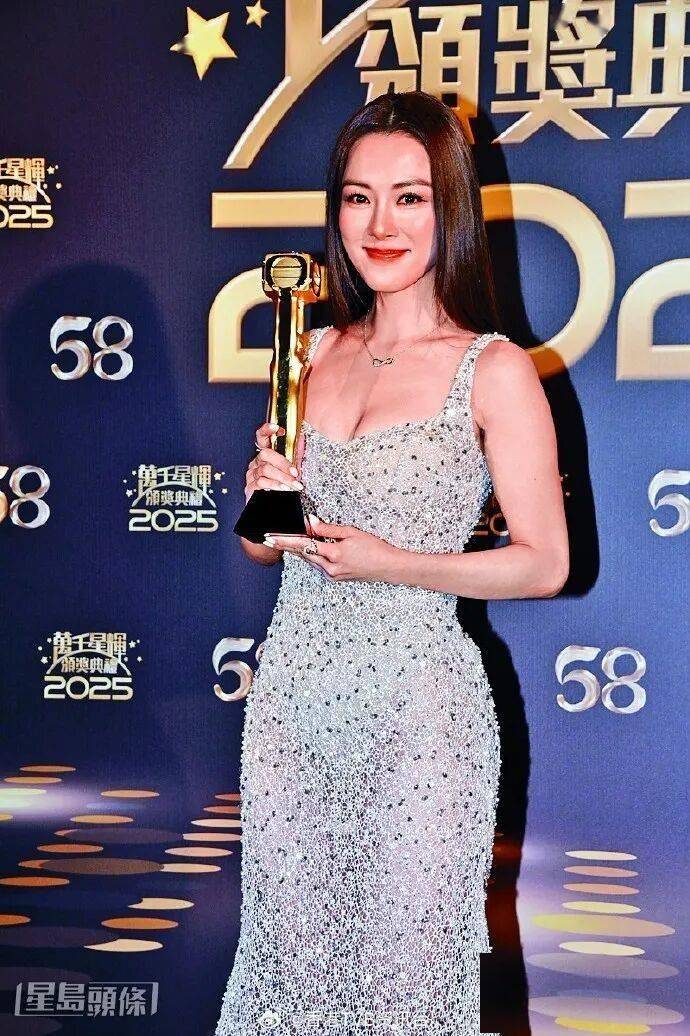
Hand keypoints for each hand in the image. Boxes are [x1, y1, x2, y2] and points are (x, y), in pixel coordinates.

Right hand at [244, 421, 305, 502]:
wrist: (274, 505)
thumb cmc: (283, 485)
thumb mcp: (291, 469)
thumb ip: (295, 455)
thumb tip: (302, 438)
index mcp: (266, 455)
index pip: (261, 437)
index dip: (267, 430)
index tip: (278, 428)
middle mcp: (257, 462)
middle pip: (266, 454)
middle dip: (283, 463)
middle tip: (295, 473)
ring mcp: (252, 474)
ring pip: (266, 470)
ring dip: (283, 478)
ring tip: (295, 485)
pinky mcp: (250, 487)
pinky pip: (262, 482)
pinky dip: (275, 485)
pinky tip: (285, 489)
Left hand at [264, 514, 400, 582]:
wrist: (388, 567)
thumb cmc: (374, 547)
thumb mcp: (351, 533)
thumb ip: (327, 529)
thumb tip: (308, 522)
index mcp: (335, 554)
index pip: (304, 545)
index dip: (285, 540)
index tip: (270, 537)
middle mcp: (330, 568)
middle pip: (302, 554)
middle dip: (286, 544)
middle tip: (270, 535)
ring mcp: (332, 575)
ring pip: (309, 560)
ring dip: (297, 549)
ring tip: (283, 539)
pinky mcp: (334, 578)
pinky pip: (316, 564)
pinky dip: (309, 555)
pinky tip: (303, 548)